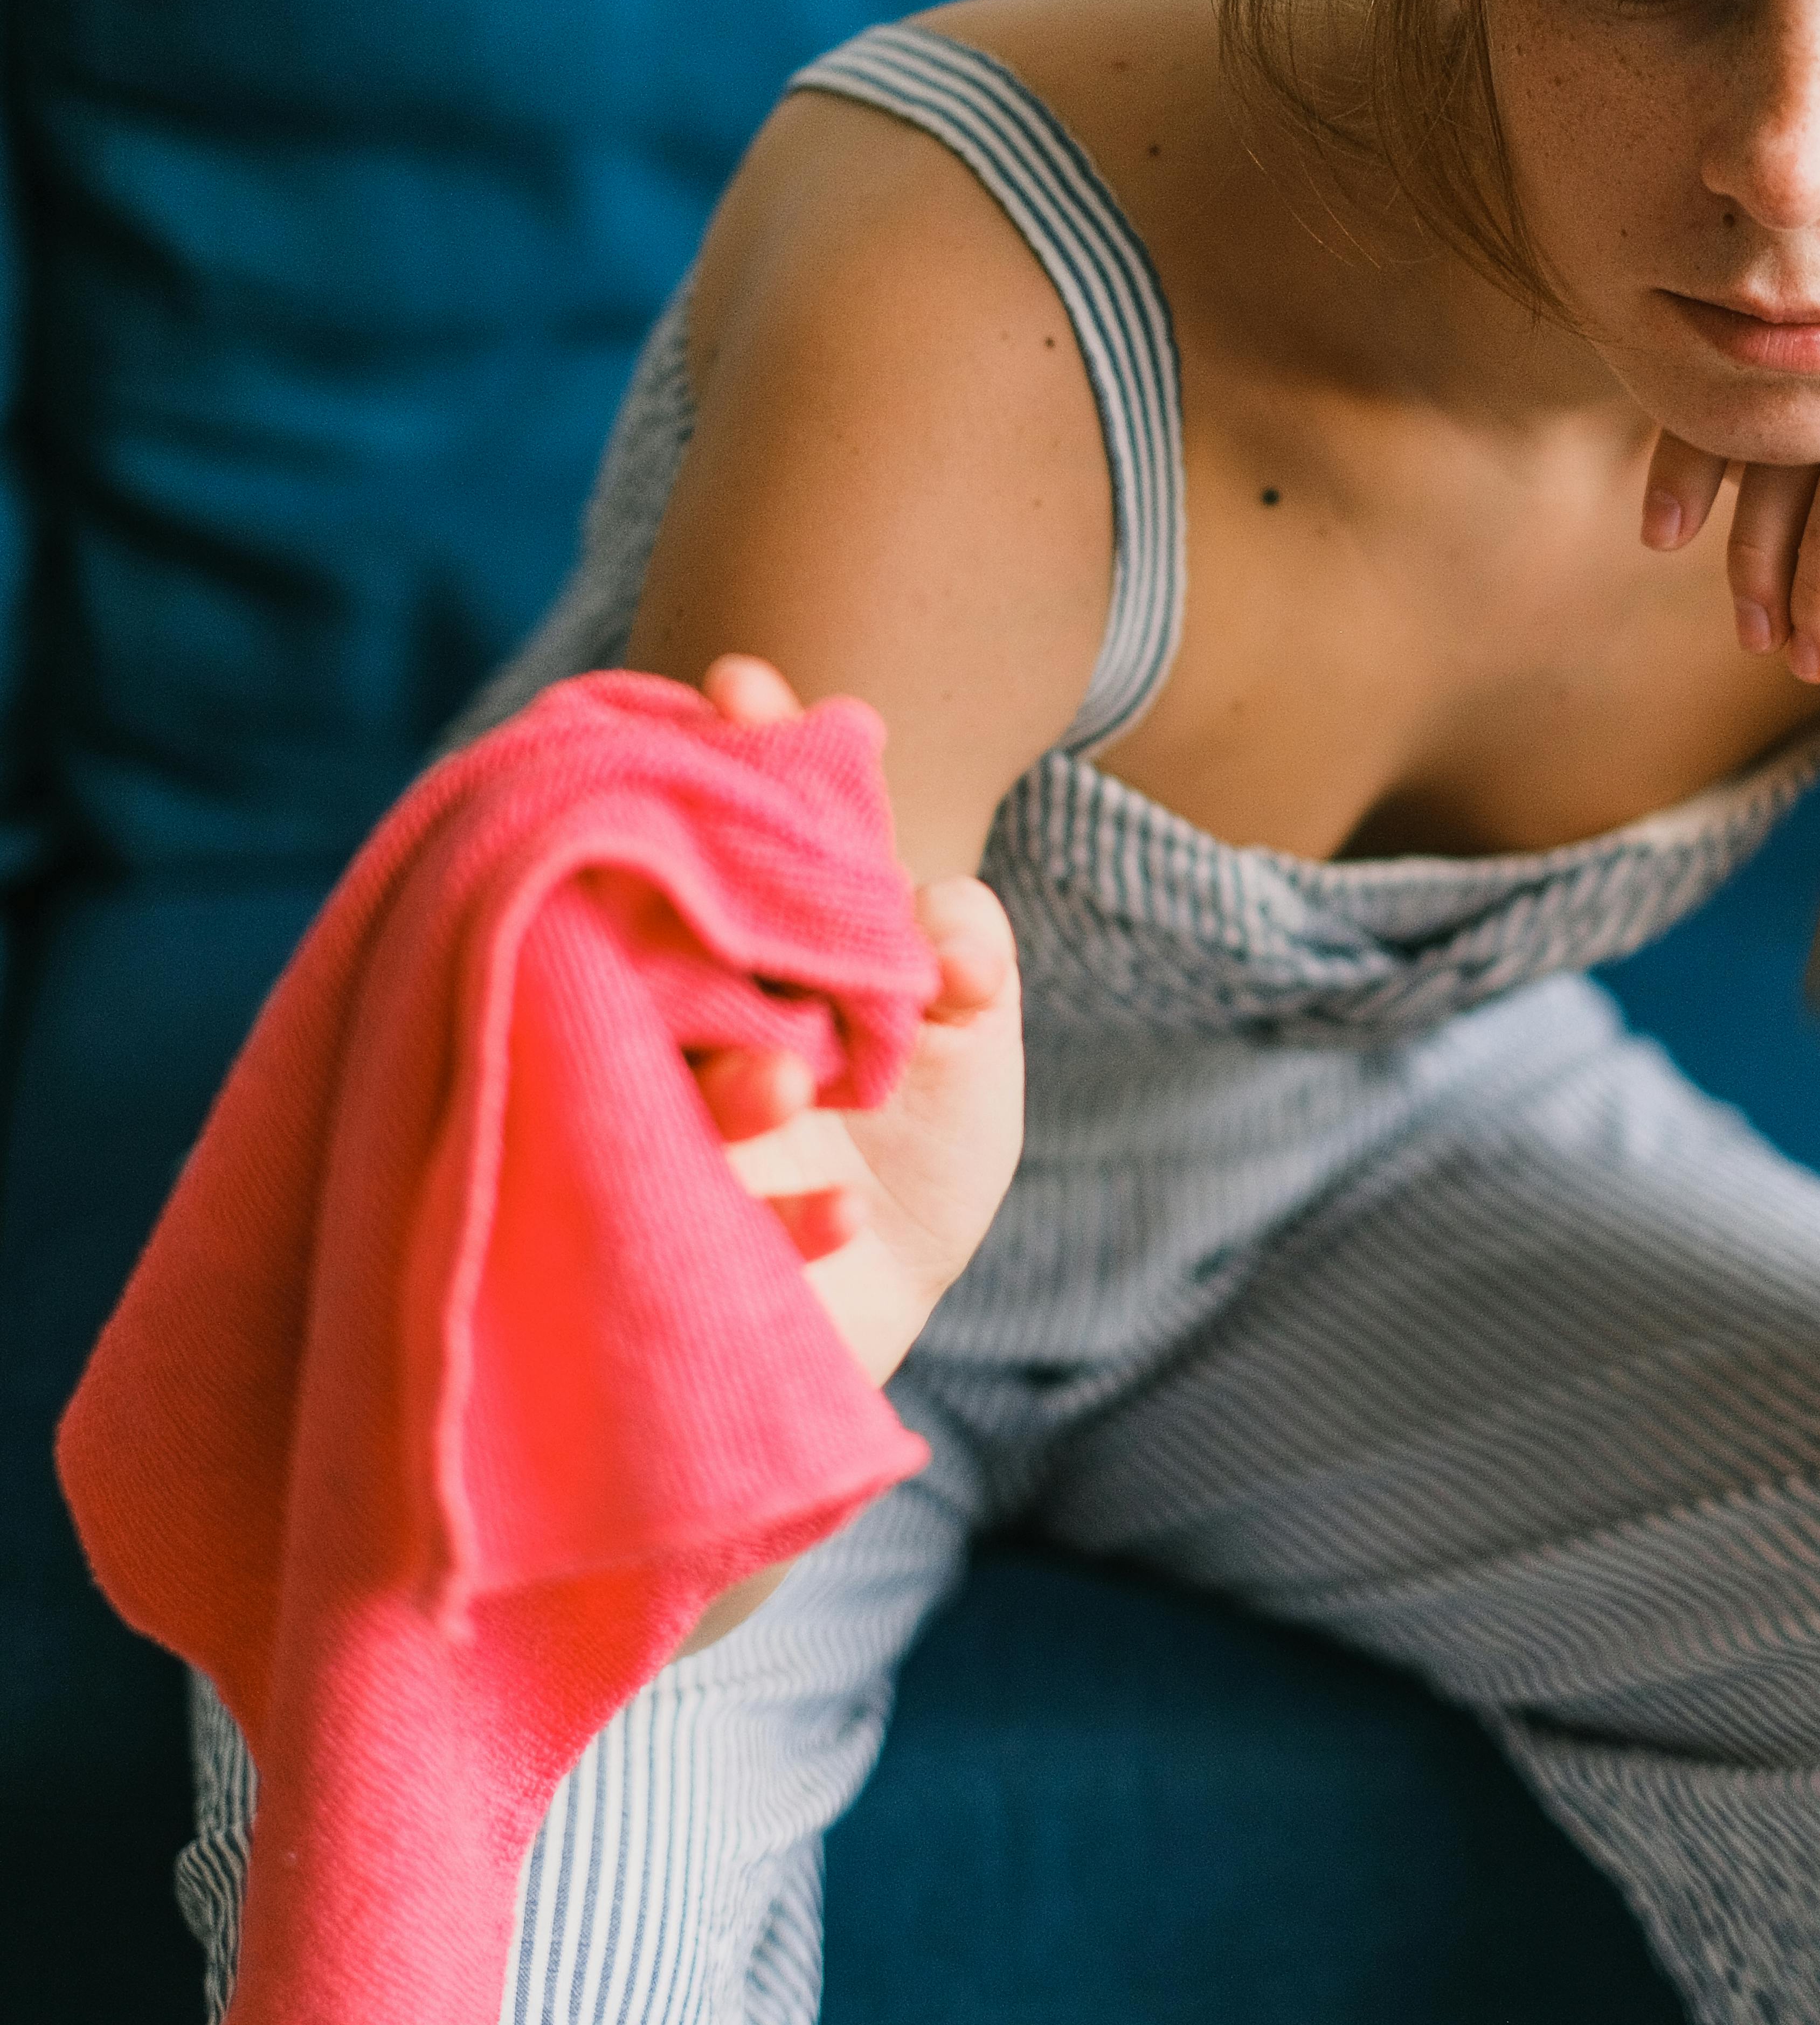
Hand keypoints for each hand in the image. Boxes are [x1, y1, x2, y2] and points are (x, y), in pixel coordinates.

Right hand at [689, 654, 1023, 1386]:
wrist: (856, 1343)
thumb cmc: (904, 1185)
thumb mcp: (968, 1062)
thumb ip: (970, 960)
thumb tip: (940, 911)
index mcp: (737, 963)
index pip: (727, 838)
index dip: (729, 753)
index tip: (741, 681)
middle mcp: (672, 1023)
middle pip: (654, 926)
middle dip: (694, 898)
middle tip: (736, 897)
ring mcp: (644, 1128)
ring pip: (648, 1064)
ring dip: (731, 1070)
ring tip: (793, 1082)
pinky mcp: (649, 1242)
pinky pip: (691, 1208)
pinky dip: (782, 1214)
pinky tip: (839, 1218)